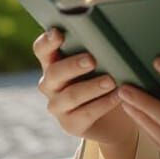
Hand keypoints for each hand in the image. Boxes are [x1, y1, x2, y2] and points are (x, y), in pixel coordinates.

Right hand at [33, 28, 137, 148]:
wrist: (115, 117)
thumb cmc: (105, 78)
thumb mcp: (99, 63)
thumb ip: (95, 50)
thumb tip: (109, 36)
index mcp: (53, 62)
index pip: (42, 50)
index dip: (47, 42)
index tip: (58, 34)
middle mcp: (50, 84)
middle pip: (54, 73)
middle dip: (73, 65)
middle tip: (92, 60)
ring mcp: (58, 106)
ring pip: (70, 96)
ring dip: (92, 87)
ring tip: (111, 81)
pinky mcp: (70, 125)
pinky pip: (85, 114)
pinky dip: (103, 104)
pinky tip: (117, 97)